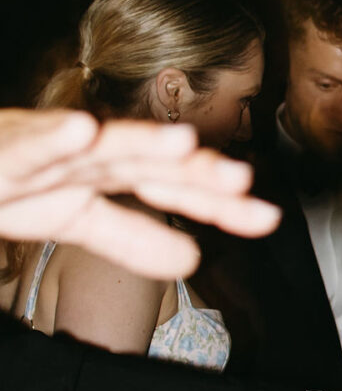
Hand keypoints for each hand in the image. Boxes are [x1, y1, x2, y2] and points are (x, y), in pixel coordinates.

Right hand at [0, 109, 278, 277]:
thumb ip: (132, 238)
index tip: (267, 217)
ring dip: (140, 142)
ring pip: (99, 146)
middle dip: (194, 172)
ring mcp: (51, 149)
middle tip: (242, 180)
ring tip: (182, 143)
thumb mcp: (77, 219)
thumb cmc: (14, 182)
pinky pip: (32, 145)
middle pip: (151, 164)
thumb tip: (193, 260)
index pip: (173, 188)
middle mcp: (90, 155)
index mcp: (110, 173)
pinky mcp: (7, 150)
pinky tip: (80, 130)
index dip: (218, 202)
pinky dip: (54, 138)